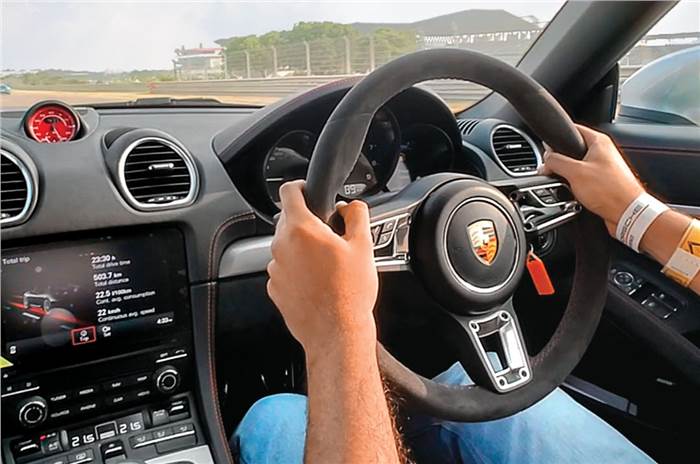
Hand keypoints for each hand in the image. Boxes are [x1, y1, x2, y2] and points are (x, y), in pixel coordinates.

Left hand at [267, 180, 378, 353]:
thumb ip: (356, 215)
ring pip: (286, 246)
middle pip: (288, 219)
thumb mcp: (363, 246)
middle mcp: (281, 246)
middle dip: (308, 222)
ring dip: (302, 248)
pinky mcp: (275, 288)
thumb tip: (351, 206)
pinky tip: (318, 282)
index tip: (310, 192)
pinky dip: (297, 269)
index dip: (301, 186)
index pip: (289, 191)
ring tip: (327, 264)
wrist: (337, 333)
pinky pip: (284, 269)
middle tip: (331, 236)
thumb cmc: (349, 293)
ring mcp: (275, 269)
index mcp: (302, 230)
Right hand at [540, 124, 644, 234]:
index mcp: (599, 142)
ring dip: (567, 176)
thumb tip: (546, 159)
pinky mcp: (603, 182)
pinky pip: (583, 180)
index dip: (556, 139)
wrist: (628, 213)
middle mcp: (603, 152)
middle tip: (552, 171)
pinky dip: (575, 186)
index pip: (572, 129)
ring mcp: (604, 168)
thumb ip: (556, 162)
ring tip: (566, 185)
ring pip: (577, 167)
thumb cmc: (610, 191)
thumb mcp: (575, 172)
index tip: (546, 150)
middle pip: (572, 150)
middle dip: (560, 162)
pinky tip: (574, 194)